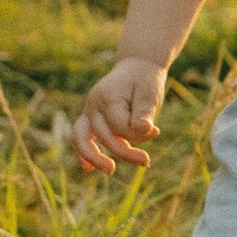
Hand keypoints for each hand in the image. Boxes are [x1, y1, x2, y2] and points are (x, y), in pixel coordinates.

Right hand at [74, 55, 166, 172]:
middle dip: (125, 152)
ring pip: (81, 138)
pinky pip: (81, 137)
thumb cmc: (145, 81)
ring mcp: (89, 112)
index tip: (156, 130)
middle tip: (146, 162)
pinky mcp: (91, 119)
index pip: (120, 127)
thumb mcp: (150, 95)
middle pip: (103, 136)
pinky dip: (84, 152)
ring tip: (110, 170)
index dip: (138, 134)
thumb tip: (144, 129)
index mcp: (107, 97)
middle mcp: (93, 105)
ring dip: (94, 157)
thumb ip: (145, 113)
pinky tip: (88, 168)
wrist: (136, 67)